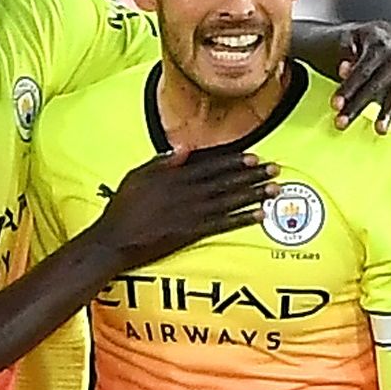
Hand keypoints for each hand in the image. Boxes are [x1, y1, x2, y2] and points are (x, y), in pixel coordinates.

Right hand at [92, 148, 277, 268]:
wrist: (114, 241)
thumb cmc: (123, 208)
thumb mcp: (137, 176)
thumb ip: (162, 162)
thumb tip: (183, 148)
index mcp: (175, 177)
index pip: (211, 166)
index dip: (234, 161)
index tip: (254, 156)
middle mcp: (187, 194)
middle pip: (227, 182)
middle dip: (253, 175)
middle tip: (276, 170)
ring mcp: (191, 214)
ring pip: (230, 201)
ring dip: (254, 195)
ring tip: (274, 190)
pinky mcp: (192, 234)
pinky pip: (223, 225)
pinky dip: (242, 219)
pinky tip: (259, 216)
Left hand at [332, 20, 390, 135]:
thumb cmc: (363, 43)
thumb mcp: (351, 39)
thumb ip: (346, 52)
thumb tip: (344, 70)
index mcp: (378, 41)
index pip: (362, 69)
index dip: (348, 88)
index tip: (334, 105)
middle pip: (376, 84)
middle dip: (357, 105)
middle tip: (340, 124)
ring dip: (387, 113)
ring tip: (379, 130)